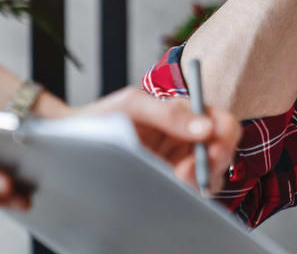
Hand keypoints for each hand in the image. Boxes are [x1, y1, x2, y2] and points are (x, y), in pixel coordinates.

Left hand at [69, 87, 241, 193]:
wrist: (71, 139)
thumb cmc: (102, 117)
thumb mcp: (134, 106)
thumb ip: (170, 114)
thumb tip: (206, 127)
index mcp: (186, 113)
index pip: (223, 122)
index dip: (225, 135)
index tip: (212, 147)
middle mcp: (188, 137)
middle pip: (223, 151)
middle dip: (213, 162)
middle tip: (190, 170)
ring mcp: (179, 161)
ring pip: (211, 174)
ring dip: (200, 179)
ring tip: (176, 178)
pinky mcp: (168, 181)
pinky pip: (190, 188)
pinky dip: (188, 190)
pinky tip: (171, 185)